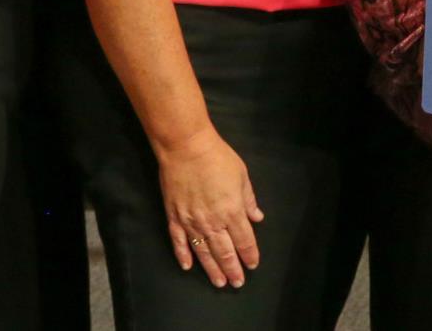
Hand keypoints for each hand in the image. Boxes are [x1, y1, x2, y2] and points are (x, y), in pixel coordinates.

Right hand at [156, 127, 263, 288]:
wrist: (185, 147)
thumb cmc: (217, 158)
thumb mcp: (241, 175)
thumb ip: (248, 200)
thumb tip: (257, 218)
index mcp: (232, 211)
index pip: (244, 240)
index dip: (249, 255)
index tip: (252, 265)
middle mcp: (213, 222)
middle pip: (225, 252)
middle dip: (233, 269)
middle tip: (237, 283)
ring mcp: (191, 222)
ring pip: (203, 252)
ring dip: (212, 269)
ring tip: (219, 282)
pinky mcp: (174, 217)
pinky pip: (178, 242)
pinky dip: (183, 255)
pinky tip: (187, 266)